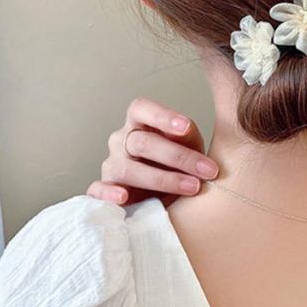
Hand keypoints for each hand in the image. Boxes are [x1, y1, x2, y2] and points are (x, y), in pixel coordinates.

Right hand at [86, 97, 218, 206]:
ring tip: (191, 187)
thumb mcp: (189, 144)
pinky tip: (123, 197)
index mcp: (139, 122)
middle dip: (178, 156)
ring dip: (162, 179)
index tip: (186, 127)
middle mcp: (121, 140)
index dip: (162, 116)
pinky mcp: (106, 190)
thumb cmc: (179, 163)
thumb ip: (186, 134)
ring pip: (126, 168)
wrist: (170, 195)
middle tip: (208, 170)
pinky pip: (98, 190)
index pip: (142, 109)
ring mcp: (112, 165)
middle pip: (142, 142)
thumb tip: (184, 129)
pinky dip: (108, 193)